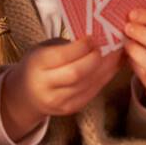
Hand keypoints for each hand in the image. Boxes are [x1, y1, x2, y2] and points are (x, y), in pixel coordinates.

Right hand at [1, 37, 123, 139]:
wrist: (26, 94)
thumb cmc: (39, 64)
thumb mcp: (45, 48)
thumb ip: (67, 45)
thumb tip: (98, 36)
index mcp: (37, 65)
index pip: (63, 57)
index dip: (82, 47)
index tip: (95, 36)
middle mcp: (46, 86)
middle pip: (77, 73)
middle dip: (97, 58)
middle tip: (111, 45)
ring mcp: (59, 100)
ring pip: (88, 84)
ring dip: (107, 68)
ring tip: (118, 53)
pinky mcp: (71, 108)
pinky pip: (92, 92)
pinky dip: (106, 78)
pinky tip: (114, 66)